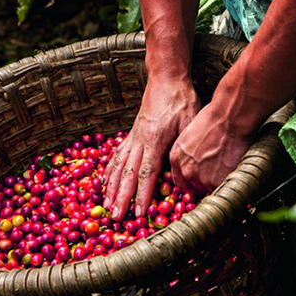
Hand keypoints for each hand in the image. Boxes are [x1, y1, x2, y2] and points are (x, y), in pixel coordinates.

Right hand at [104, 77, 199, 219]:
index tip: (137, 212)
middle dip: (120, 197)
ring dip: (111, 187)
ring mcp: (133, 137)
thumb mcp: (190, 122)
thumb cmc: (182, 100)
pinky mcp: (132, 133)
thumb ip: (183, 147)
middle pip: (127, 174)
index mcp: (154, 140)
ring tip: (106, 205)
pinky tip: (104, 182)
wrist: (167, 78)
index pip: (146, 173)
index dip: (141, 194)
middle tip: (114, 217)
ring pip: (118, 166)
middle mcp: (139, 141)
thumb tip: (180, 173)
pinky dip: (109, 170)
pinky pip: (117, 155)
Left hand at [169, 101, 255, 192]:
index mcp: (177, 157)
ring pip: (209, 188)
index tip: (199, 180)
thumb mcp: (191, 135)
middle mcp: (185, 170)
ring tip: (227, 165)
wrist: (229, 119)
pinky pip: (222, 188)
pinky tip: (233, 167)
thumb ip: (189, 153)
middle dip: (204, 182)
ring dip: (217, 182)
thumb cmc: (214, 120)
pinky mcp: (214, 182)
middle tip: (217, 172)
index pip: (180, 180)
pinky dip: (228, 181)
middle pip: (194, 186)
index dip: (191, 181)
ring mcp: (199, 178)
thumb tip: (197, 160)